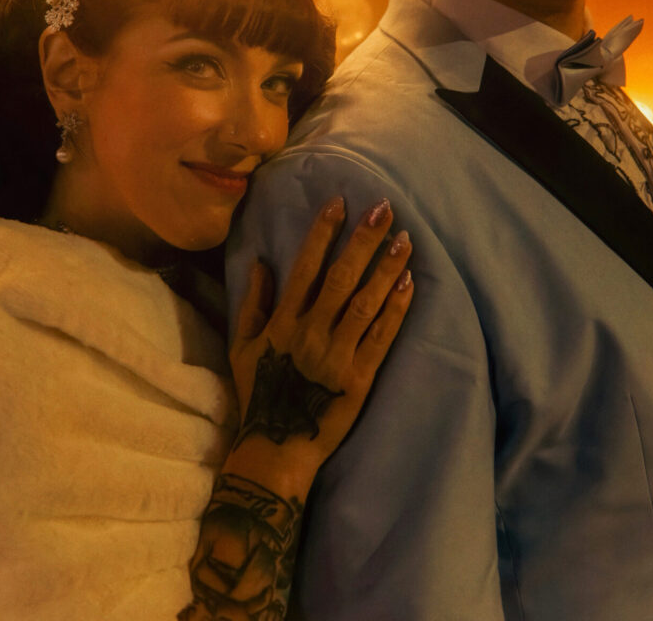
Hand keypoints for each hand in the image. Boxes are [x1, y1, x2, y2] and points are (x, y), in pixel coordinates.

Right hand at [229, 195, 412, 474]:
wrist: (275, 449)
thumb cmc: (258, 393)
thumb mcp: (243, 347)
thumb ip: (252, 303)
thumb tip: (260, 262)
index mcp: (283, 321)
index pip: (306, 267)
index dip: (323, 233)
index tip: (340, 203)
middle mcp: (310, 332)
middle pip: (342, 277)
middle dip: (364, 240)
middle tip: (384, 207)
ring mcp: (337, 355)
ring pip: (366, 302)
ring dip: (387, 268)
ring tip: (406, 239)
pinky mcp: (359, 377)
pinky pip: (381, 337)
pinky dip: (395, 309)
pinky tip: (409, 284)